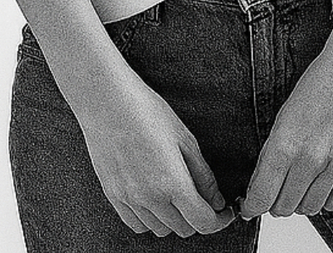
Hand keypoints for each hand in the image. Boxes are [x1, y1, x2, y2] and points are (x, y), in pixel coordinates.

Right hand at [77, 70, 237, 237]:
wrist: (107, 102)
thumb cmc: (147, 112)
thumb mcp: (185, 138)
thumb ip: (203, 175)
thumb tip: (216, 200)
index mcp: (173, 183)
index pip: (203, 222)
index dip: (219, 221)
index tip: (224, 213)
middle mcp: (150, 199)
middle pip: (183, 229)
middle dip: (197, 217)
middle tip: (201, 196)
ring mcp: (129, 200)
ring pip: (160, 230)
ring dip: (173, 219)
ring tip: (175, 194)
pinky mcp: (113, 197)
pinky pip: (137, 224)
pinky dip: (150, 219)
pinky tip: (154, 198)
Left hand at [238, 45, 332, 219]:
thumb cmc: (318, 83)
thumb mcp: (284, 114)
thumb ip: (273, 151)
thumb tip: (261, 184)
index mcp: (284, 144)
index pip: (261, 197)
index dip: (252, 207)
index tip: (250, 206)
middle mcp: (309, 159)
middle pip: (284, 207)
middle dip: (275, 202)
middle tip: (277, 189)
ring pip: (309, 208)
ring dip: (301, 201)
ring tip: (301, 183)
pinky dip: (326, 199)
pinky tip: (323, 184)